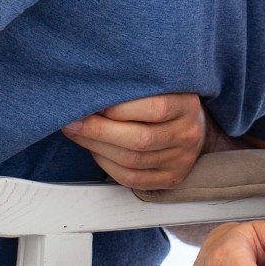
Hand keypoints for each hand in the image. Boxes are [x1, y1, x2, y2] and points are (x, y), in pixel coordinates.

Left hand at [61, 93, 206, 188]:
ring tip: (78, 133)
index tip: (90, 100)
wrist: (191, 126)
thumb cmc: (165, 100)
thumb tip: (89, 92)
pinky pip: (132, 178)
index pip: (154, 108)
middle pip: (139, 139)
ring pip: (132, 161)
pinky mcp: (170, 178)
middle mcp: (188, 134)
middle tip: (73, 120)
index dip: (118, 107)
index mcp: (187, 105)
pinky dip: (107, 165)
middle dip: (99, 130)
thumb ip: (132, 88)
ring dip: (97, 147)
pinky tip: (94, 151)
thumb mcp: (158, 86)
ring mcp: (181, 160)